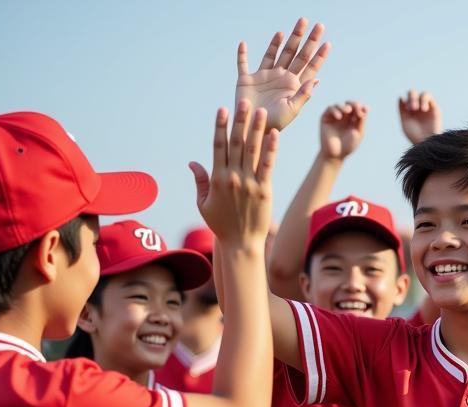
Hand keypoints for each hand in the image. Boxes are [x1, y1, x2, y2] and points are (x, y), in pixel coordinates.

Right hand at [189, 102, 277, 246]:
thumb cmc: (222, 225)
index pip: (218, 146)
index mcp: (217, 178)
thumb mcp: (204, 204)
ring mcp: (249, 183)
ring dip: (257, 129)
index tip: (222, 110)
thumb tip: (193, 162)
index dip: (220, 126)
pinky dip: (271, 150)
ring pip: (252, 150)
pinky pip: (268, 166)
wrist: (240, 244)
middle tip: (244, 101)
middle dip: (240, 121)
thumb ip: (200, 181)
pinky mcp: (264, 190)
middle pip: (236, 143)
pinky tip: (274, 135)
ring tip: (262, 112)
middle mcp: (232, 177)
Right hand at [236, 18, 329, 131]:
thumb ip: (304, 95)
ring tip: (290, 28)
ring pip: (274, 52)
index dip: (318, 55)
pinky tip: (243, 44)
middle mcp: (280, 77)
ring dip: (281, 40)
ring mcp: (264, 76)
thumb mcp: (293, 110)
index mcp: (293, 85)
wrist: (255, 130)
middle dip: (305, 39)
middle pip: (296, 54)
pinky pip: (243, 64)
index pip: (309, 66)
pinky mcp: (247, 80)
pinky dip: (242, 55)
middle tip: (316, 25)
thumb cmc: (276, 124)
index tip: (328, 42)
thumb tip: (317, 80)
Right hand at [320, 101, 368, 159]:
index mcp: (353, 120)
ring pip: (339, 105)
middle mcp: (344, 117)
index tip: (366, 109)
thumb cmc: (348, 146)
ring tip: (348, 110)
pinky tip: (339, 116)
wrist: (335, 155)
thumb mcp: (358, 134)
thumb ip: (361, 122)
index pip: (358, 109)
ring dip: (344, 106)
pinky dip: (335, 110)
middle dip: (354, 104)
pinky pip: (330, 109)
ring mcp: (335, 117)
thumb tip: (364, 109)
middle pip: (349, 104)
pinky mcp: (326, 118)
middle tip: (356, 107)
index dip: (362, 107)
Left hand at [398, 90, 441, 143]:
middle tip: (413, 108)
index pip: (407, 99)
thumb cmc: (414, 135)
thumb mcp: (405, 122)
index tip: (407, 110)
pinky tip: (424, 109)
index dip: (406, 101)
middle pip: (414, 93)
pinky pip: (429, 98)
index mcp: (411, 111)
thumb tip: (401, 97)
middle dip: (412, 98)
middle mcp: (419, 108)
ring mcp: (428, 108)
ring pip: (423, 94)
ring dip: (419, 99)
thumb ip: (402, 110)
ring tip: (420, 109)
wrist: (426, 142)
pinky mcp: (435, 109)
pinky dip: (425, 100)